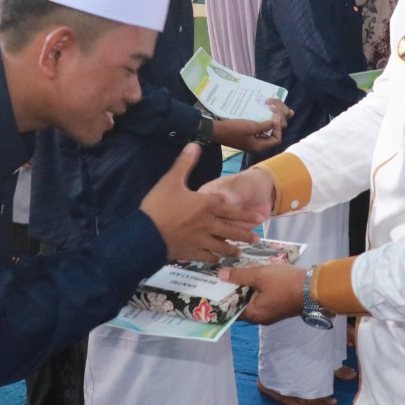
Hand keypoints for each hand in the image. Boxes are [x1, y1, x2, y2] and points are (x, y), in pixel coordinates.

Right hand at [140, 144, 262, 261]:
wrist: (145, 234)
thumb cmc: (159, 205)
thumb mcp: (171, 180)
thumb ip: (185, 163)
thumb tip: (195, 145)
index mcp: (206, 205)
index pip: (232, 210)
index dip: (246, 215)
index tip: (259, 219)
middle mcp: (208, 224)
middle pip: (231, 231)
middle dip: (245, 235)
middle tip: (257, 240)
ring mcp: (200, 241)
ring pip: (221, 246)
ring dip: (232, 249)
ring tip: (239, 252)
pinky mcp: (190, 253)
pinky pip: (206, 256)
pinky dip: (213, 258)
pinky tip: (216, 259)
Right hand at [212, 99, 293, 153]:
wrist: (217, 131)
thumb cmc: (235, 129)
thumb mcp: (252, 126)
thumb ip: (266, 126)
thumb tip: (276, 122)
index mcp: (260, 146)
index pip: (277, 139)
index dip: (278, 128)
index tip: (275, 117)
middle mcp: (257, 146)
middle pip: (272, 137)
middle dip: (274, 126)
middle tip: (273, 115)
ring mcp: (251, 142)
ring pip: (266, 134)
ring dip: (268, 125)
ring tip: (268, 115)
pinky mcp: (247, 137)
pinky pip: (258, 132)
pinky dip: (261, 125)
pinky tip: (259, 118)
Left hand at [218, 264, 306, 324]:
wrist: (314, 287)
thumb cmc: (284, 283)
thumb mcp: (260, 275)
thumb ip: (239, 275)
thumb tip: (220, 276)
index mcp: (253, 314)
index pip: (230, 309)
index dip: (221, 297)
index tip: (213, 286)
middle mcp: (260, 317)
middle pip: (241, 304)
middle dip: (233, 290)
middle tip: (223, 275)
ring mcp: (270, 312)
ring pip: (252, 300)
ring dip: (246, 288)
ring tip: (236, 272)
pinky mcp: (278, 305)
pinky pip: (262, 298)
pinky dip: (256, 288)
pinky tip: (254, 275)